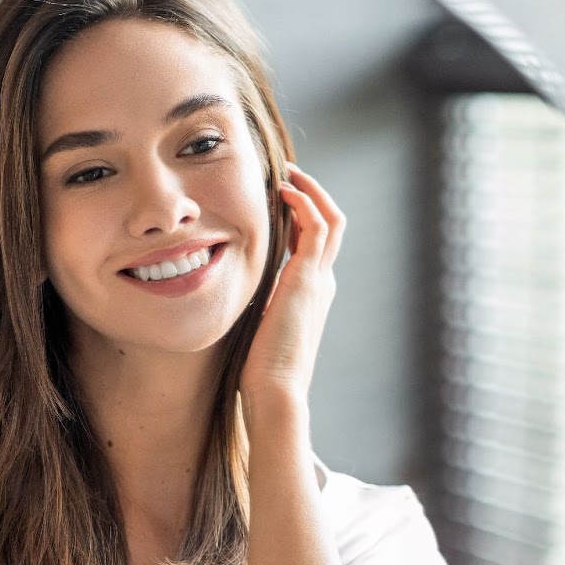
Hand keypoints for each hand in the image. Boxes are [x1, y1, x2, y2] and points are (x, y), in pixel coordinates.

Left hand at [239, 163, 343, 416]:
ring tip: (288, 174)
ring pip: (331, 219)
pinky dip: (305, 202)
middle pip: (331, 226)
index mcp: (309, 295)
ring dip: (311, 191)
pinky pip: (317, 226)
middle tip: (287, 176)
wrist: (276, 390)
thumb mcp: (257, 328)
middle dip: (311, 196)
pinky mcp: (309, 277)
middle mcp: (321, 282)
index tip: (277, 200)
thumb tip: (232, 299)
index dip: (298, 218)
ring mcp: (319, 279)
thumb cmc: (261, 370)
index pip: (312, 244)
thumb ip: (255, 307)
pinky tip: (285, 191)